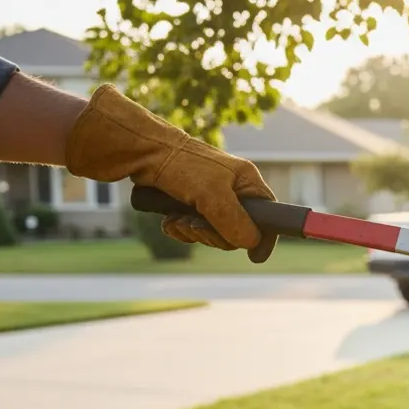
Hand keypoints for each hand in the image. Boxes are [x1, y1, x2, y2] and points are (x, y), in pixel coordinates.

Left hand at [63, 85, 278, 262]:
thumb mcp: (212, 195)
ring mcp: (208, 199)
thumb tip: (250, 243)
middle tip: (197, 227)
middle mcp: (231, 191)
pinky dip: (179, 230)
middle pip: (238, 231)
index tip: (255, 256)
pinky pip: (191, 230)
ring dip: (193, 233)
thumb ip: (235, 222)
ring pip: (212, 234)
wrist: (138, 152)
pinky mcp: (186, 204)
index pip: (269, 215)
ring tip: (177, 219)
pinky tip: (168, 220)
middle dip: (215, 235)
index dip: (263, 236)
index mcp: (246, 182)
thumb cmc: (180, 165)